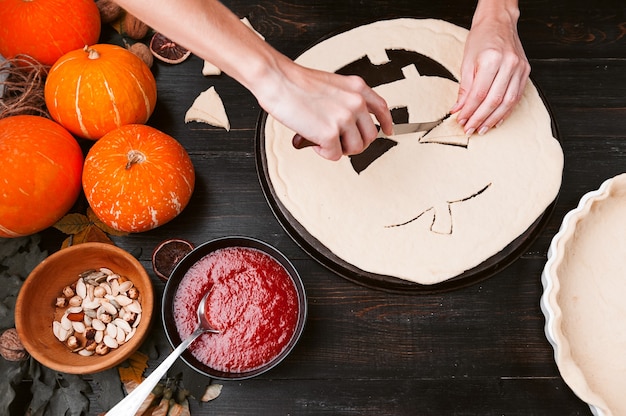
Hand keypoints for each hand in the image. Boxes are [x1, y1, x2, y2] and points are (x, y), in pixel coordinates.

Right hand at [257, 60, 392, 160]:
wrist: (278, 80)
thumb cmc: (296, 84)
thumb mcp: (332, 84)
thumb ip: (346, 100)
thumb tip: (350, 123)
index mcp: (357, 88)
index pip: (382, 108)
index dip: (386, 123)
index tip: (388, 131)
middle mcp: (355, 102)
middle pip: (370, 136)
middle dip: (354, 142)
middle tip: (338, 141)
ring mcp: (344, 118)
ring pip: (355, 148)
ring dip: (338, 148)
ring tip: (322, 138)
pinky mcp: (330, 133)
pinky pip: (335, 155)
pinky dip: (322, 152)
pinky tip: (313, 140)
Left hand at [451, 3, 529, 135]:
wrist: (498, 23)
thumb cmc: (481, 39)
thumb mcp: (466, 61)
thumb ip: (464, 88)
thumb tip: (459, 109)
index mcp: (492, 59)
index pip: (479, 93)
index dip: (469, 110)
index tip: (461, 120)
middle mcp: (509, 64)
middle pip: (494, 100)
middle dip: (480, 118)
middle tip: (469, 128)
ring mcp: (520, 68)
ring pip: (508, 102)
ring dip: (493, 119)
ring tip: (482, 128)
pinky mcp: (525, 72)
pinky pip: (517, 97)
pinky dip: (506, 111)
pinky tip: (496, 120)